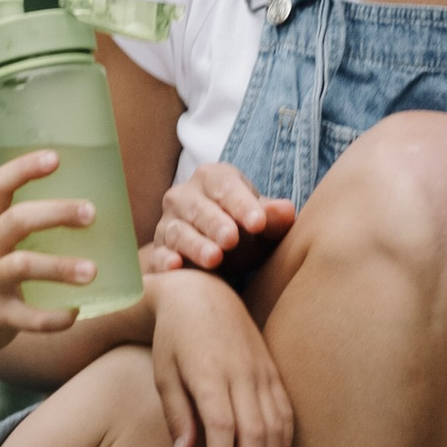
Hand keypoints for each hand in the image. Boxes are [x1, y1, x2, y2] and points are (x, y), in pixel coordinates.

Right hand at [0, 153, 98, 365]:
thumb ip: (16, 224)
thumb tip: (76, 201)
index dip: (25, 169)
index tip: (55, 157)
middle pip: (17, 221)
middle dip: (56, 213)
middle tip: (91, 212)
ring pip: (23, 267)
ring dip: (61, 267)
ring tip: (93, 270)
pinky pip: (28, 317)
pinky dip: (54, 317)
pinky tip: (76, 311)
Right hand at [146, 157, 296, 278]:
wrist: (216, 254)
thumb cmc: (244, 232)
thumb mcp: (261, 225)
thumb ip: (273, 219)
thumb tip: (287, 210)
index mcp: (214, 179)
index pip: (226, 186)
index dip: (242, 204)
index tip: (259, 223)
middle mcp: (185, 195)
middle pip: (198, 207)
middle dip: (215, 223)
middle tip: (232, 239)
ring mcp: (169, 222)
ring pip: (178, 231)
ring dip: (195, 245)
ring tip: (214, 259)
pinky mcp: (159, 249)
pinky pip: (159, 254)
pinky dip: (164, 261)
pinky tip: (175, 267)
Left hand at [150, 269, 295, 446]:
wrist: (201, 294)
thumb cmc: (173, 339)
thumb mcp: (164, 374)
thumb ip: (177, 415)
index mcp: (209, 374)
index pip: (223, 426)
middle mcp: (241, 373)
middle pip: (255, 431)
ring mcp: (261, 371)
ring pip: (275, 425)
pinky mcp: (272, 371)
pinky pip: (286, 411)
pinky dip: (284, 441)